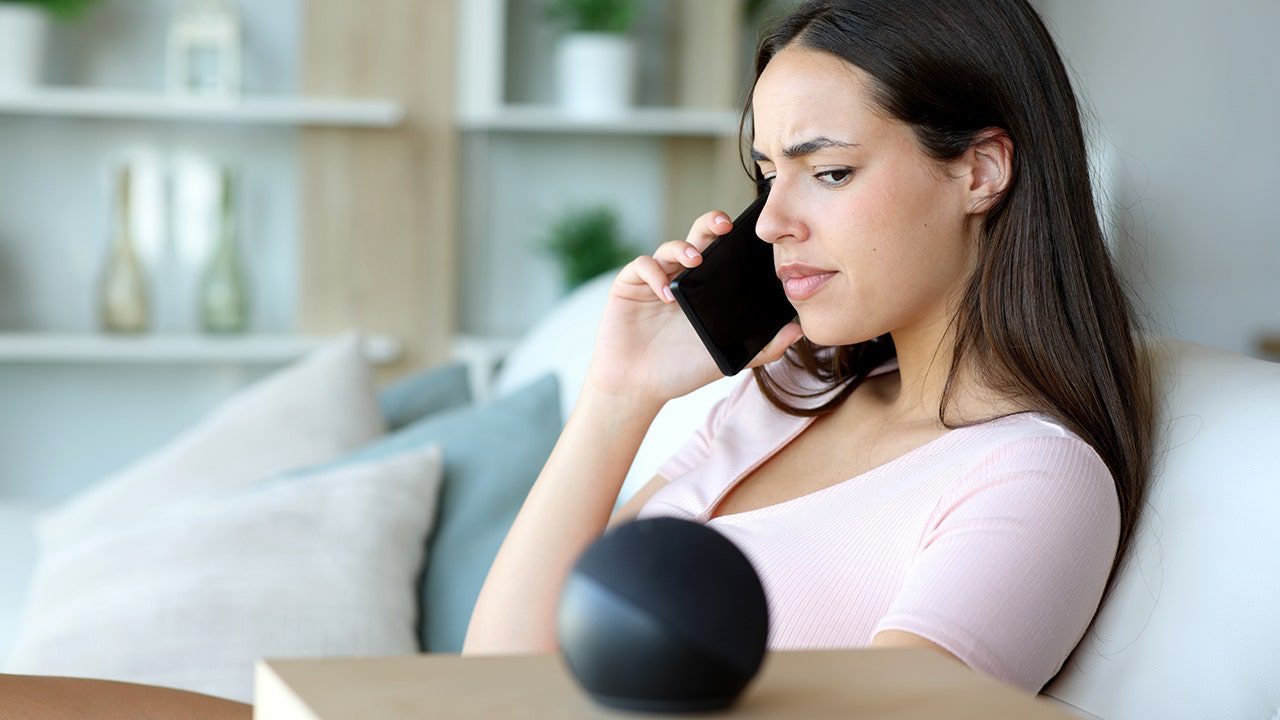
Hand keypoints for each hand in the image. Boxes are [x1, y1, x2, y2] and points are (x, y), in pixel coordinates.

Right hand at [583, 210, 803, 406]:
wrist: (638, 387)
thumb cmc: (681, 371)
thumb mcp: (726, 358)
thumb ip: (763, 348)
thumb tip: (798, 331)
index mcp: (707, 288)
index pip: (724, 253)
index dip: (736, 239)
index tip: (754, 235)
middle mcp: (682, 277)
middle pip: (698, 237)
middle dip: (711, 225)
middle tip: (725, 226)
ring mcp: (655, 279)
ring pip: (670, 247)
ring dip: (684, 248)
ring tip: (696, 260)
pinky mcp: (629, 285)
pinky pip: (642, 266)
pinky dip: (654, 273)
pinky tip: (666, 293)